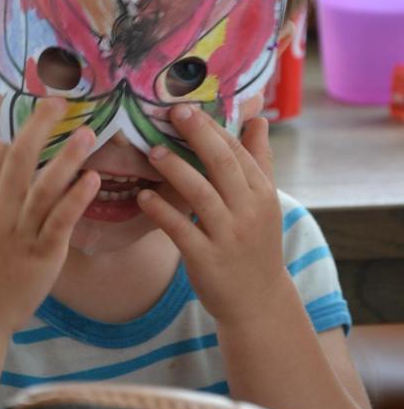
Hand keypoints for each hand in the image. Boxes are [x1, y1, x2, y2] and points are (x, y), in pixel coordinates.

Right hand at [0, 98, 99, 337]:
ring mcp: (21, 231)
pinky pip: (61, 219)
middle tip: (58, 102)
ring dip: (67, 157)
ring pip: (45, 186)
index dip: (12, 141)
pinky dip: (77, 197)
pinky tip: (92, 179)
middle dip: (39, 128)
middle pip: (19, 161)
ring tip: (88, 133)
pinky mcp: (43, 253)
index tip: (30, 129)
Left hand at [137, 105, 286, 325]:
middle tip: (173, 112)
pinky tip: (143, 196)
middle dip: (198, 135)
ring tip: (153, 151)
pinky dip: (162, 211)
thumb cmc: (255, 244)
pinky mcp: (206, 260)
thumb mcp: (265, 203)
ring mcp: (228, 237)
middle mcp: (249, 212)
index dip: (213, 127)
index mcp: (262, 194)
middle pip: (223, 165)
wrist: (258, 302)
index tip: (188, 106)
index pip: (238, 152)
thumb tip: (259, 118)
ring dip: (176, 169)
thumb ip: (259, 160)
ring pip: (201, 194)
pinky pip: (181, 230)